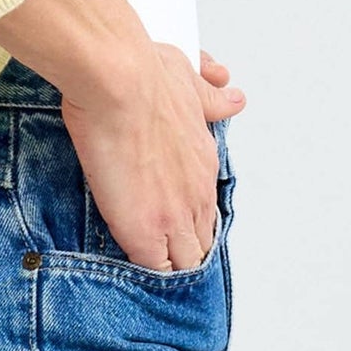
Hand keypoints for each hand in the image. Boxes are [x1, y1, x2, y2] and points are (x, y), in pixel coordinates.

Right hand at [60, 42, 245, 271]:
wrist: (120, 81)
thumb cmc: (144, 74)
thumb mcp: (188, 78)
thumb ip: (210, 94)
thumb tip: (230, 93)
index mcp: (204, 161)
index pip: (205, 208)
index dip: (190, 220)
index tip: (174, 222)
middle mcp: (196, 192)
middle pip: (201, 242)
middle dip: (186, 249)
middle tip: (165, 255)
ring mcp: (174, 215)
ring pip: (185, 262)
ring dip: (170, 266)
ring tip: (152, 273)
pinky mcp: (145, 232)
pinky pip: (153, 270)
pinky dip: (146, 275)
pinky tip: (133, 276)